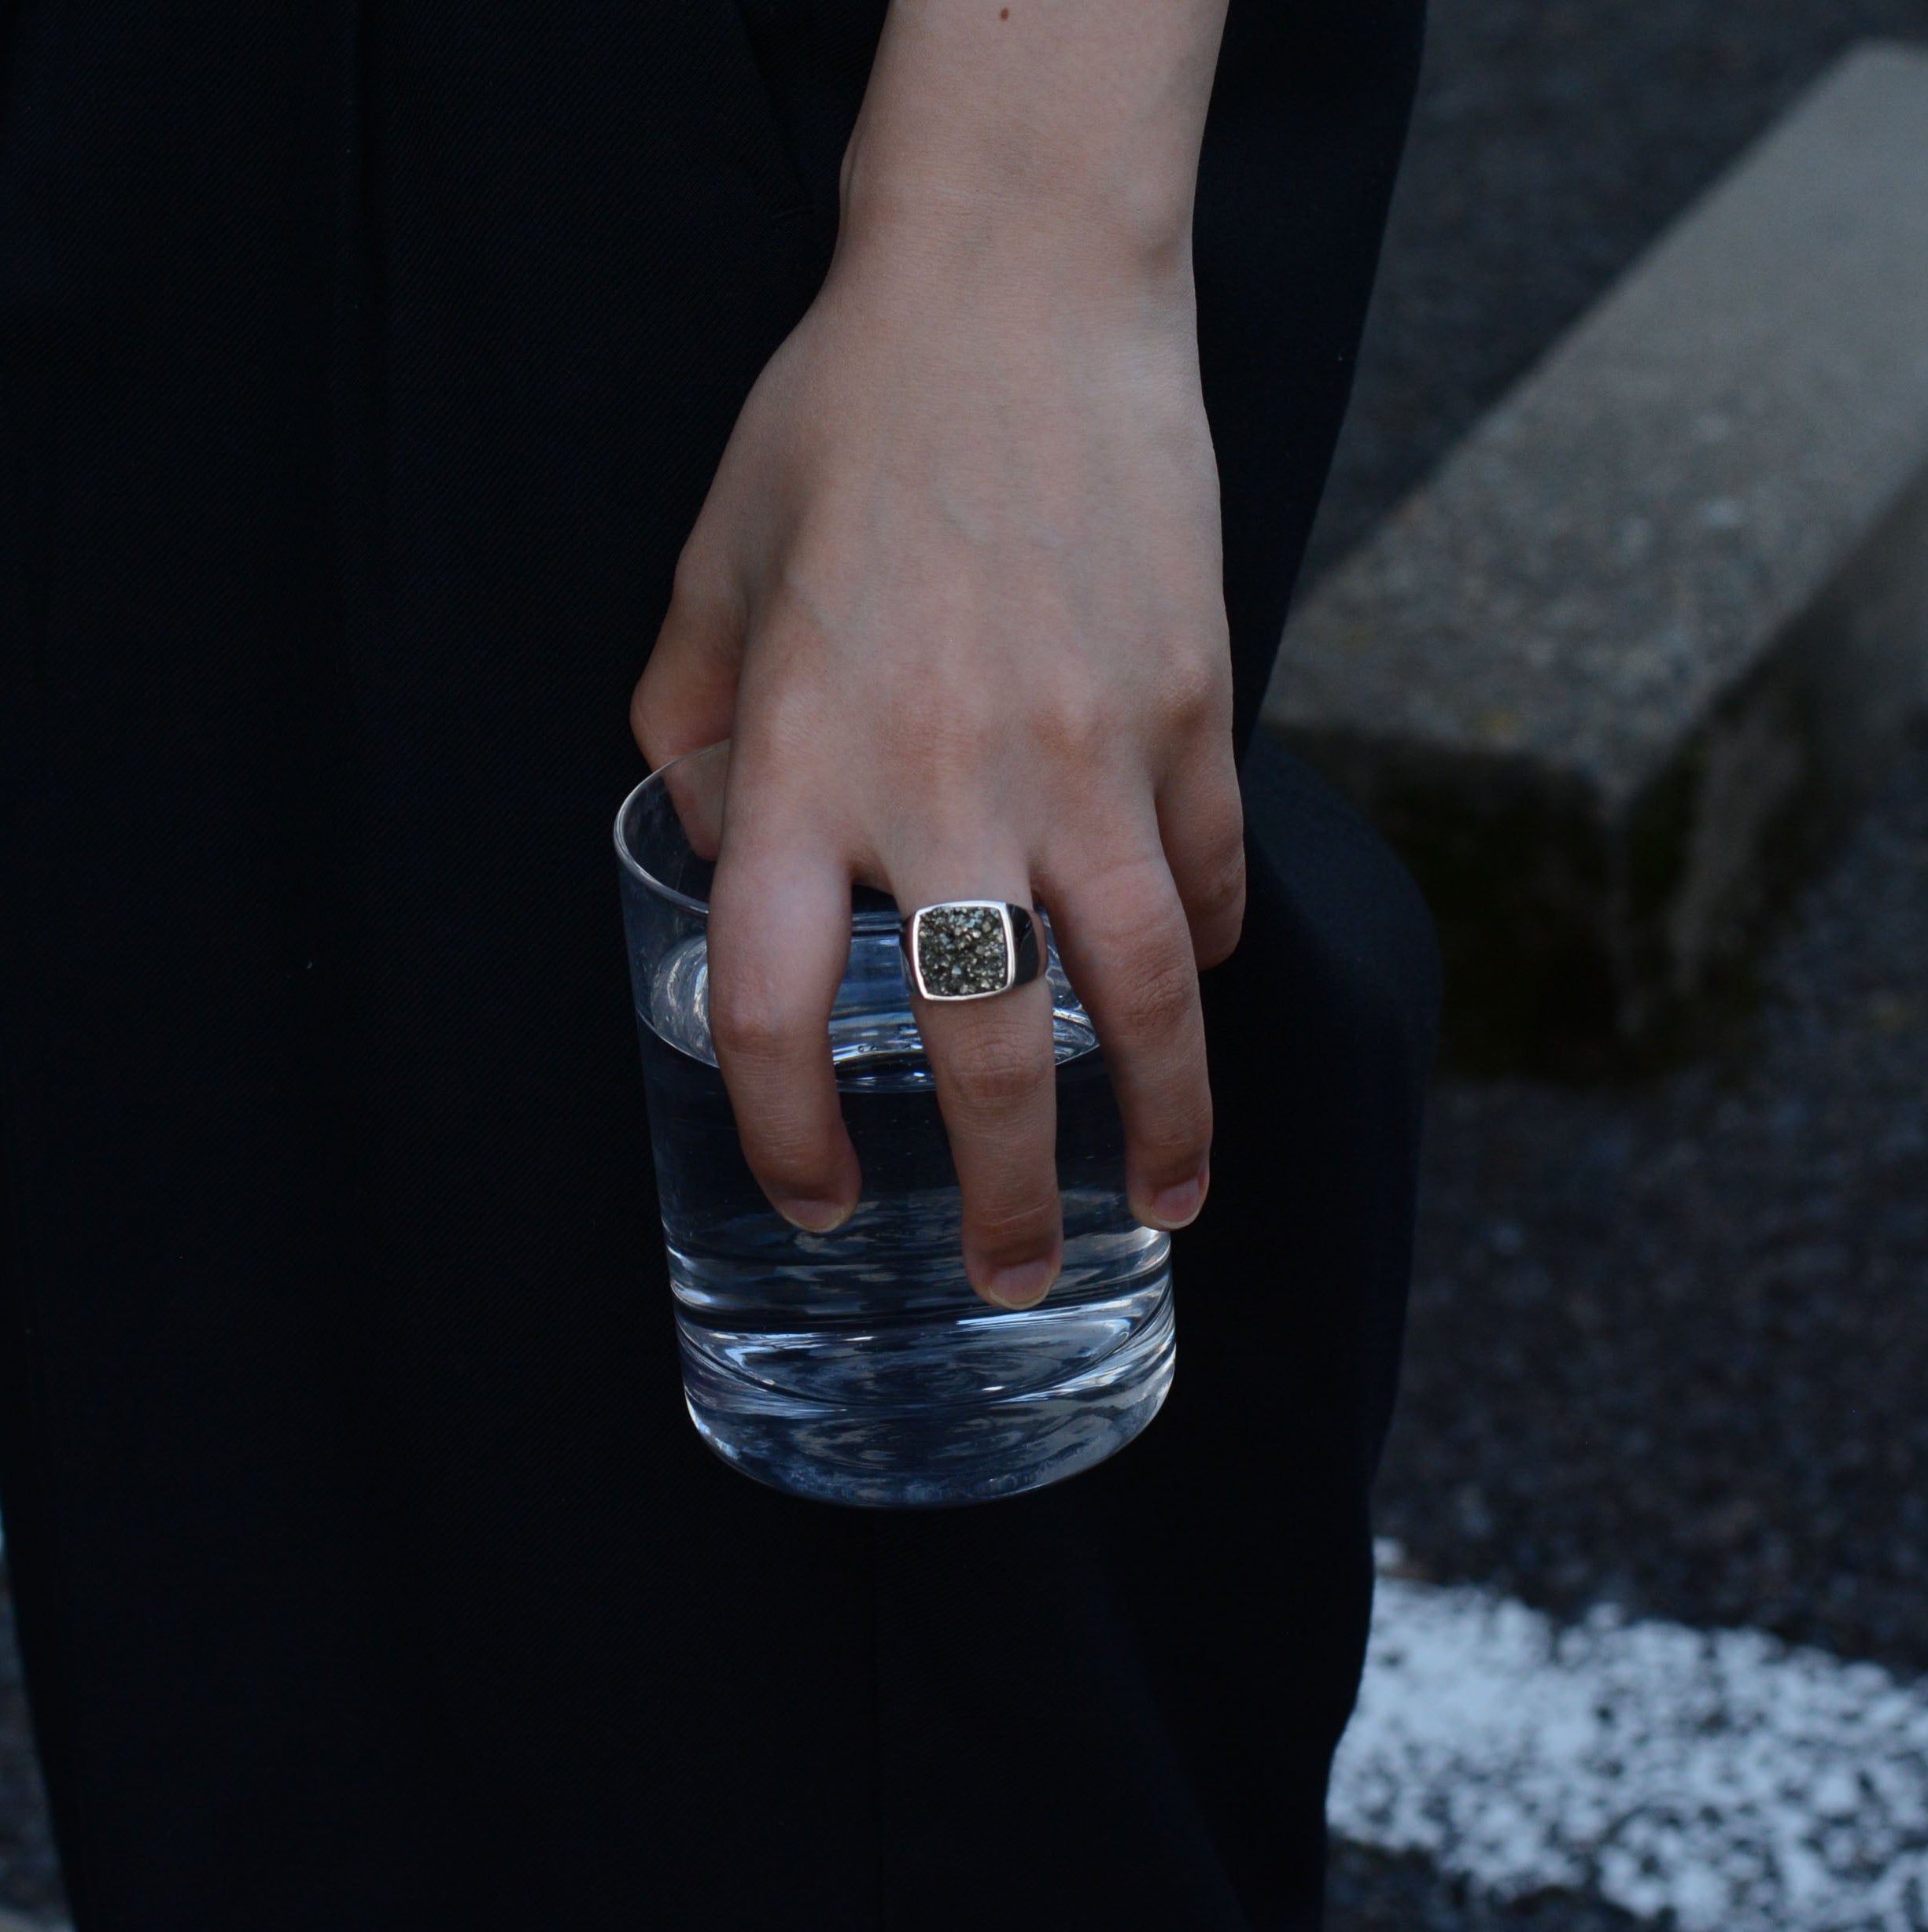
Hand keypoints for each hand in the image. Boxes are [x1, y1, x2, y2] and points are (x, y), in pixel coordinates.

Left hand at [631, 218, 1241, 1310]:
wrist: (1020, 294)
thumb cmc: (846, 422)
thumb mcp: (715, 567)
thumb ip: (690, 721)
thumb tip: (711, 836)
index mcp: (803, 757)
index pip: (767, 1003)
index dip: (784, 1129)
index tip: (814, 1193)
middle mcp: (951, 780)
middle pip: (987, 1046)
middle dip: (1003, 1194)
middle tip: (1006, 1274)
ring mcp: (1093, 751)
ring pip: (1145, 990)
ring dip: (1164, 1122)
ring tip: (1163, 1204)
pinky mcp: (1196, 710)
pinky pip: (1209, 872)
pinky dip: (1205, 948)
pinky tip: (1196, 995)